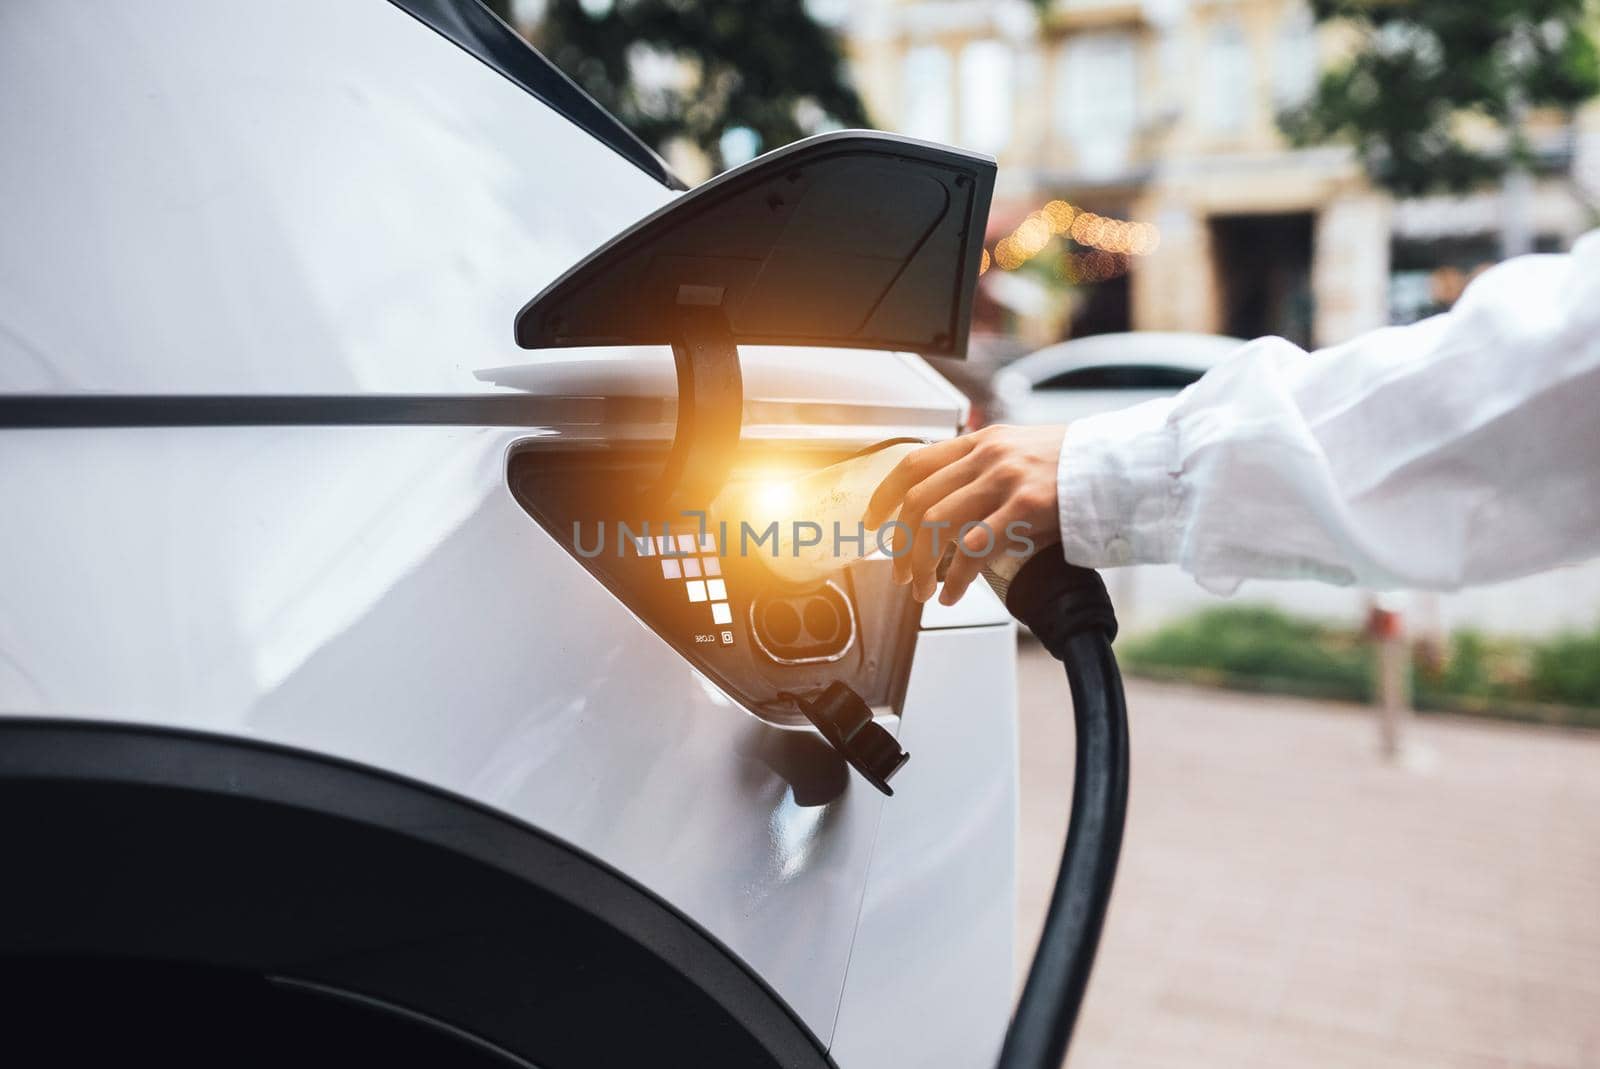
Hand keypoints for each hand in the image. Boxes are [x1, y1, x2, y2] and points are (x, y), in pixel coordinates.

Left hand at [864, 424, 1066, 604]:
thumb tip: (947, 509)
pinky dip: (956, 577)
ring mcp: (1005, 480)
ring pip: (938, 525)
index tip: (874, 521)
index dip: (885, 496)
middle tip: (900, 572)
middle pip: (919, 501)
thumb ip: (982, 471)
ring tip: (923, 589)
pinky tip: (953, 593)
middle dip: (901, 544)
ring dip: (921, 564)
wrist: (1121, 463)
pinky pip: (974, 547)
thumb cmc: (1073, 465)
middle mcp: (987, 456)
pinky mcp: (1027, 506)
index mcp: (980, 441)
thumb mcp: (1019, 452)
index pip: (913, 464)